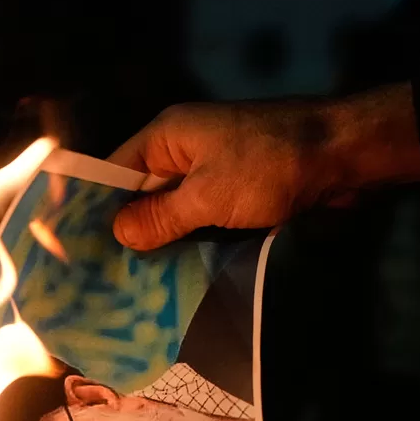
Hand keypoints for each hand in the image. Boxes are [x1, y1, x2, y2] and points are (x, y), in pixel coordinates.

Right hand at [106, 84, 419, 249]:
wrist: (343, 153)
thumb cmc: (269, 165)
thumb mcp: (208, 196)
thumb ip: (162, 217)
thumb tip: (119, 234)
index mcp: (168, 136)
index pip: (114, 171)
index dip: (95, 207)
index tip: (77, 248)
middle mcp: (185, 150)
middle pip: (142, 193)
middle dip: (128, 231)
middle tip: (103, 278)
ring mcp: (213, 169)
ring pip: (173, 209)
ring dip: (161, 240)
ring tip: (132, 284)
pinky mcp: (238, 190)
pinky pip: (202, 217)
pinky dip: (191, 240)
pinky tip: (177, 272)